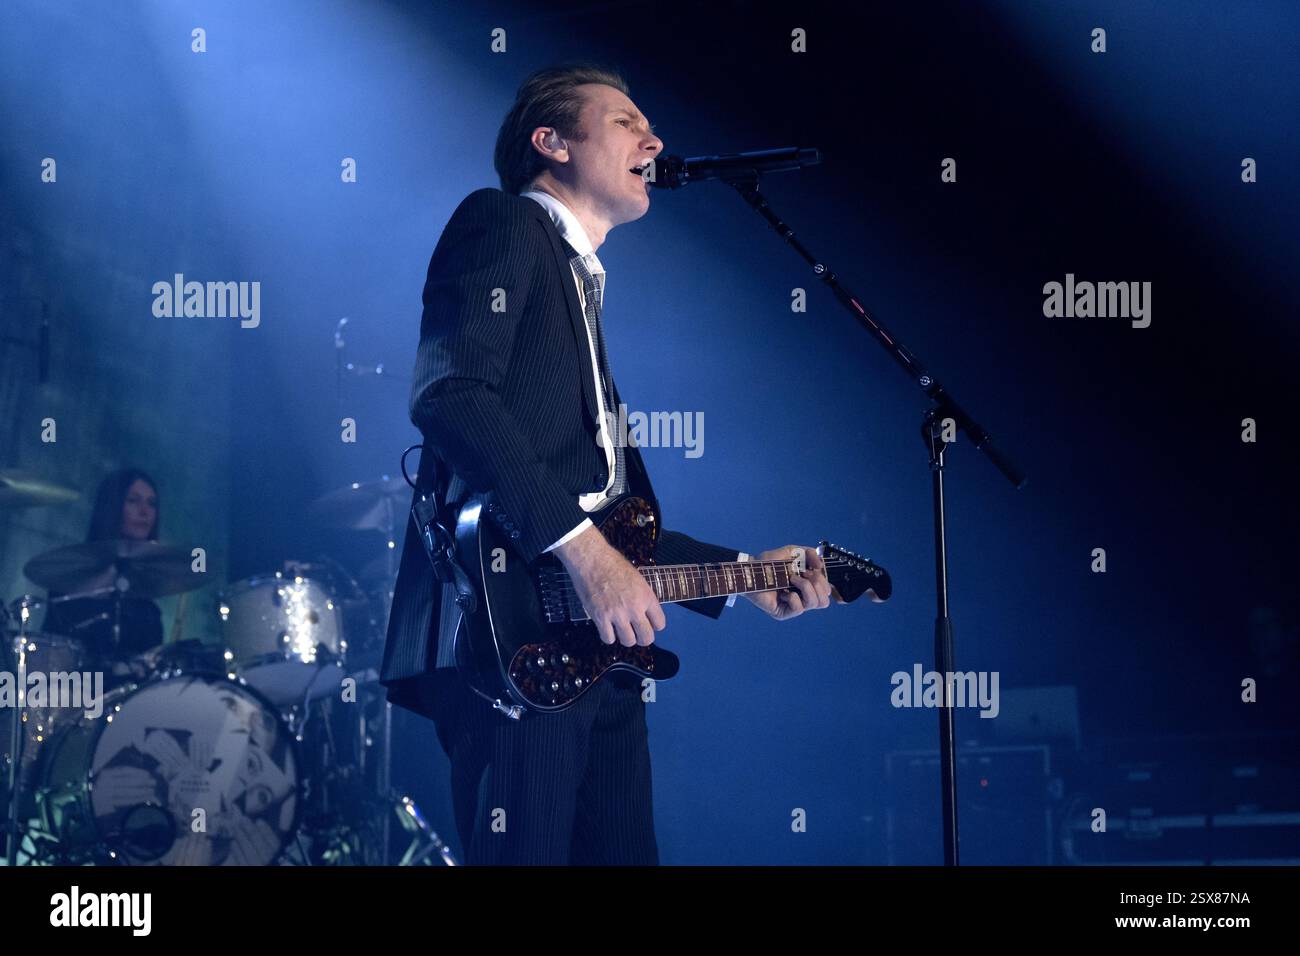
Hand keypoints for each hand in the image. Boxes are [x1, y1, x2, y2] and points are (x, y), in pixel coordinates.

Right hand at [554, 525, 665, 646]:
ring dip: (626, 638)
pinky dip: (608, 636)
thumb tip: (645, 612)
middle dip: (643, 638)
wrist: (592, 560)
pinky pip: (608, 639)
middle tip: (637, 633)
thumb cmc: (614, 564)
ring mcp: (617, 615)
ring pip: (628, 641)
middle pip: (646, 638)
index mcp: (647, 596)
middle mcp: (635, 608)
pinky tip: (607, 628)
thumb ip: (643, 597)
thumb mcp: (637, 578)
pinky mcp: (600, 618)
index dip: (655, 625)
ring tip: (621, 630)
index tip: (648, 623)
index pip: (660, 623)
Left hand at [743, 545, 833, 620]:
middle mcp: (802, 597)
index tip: (811, 569)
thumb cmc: (768, 563)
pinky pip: (799, 609)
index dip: (824, 579)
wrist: (749, 571)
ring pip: (816, 603)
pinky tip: (783, 592)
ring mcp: (793, 606)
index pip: (827, 590)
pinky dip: (793, 597)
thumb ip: (809, 553)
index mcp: (806, 586)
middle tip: (802, 573)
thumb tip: (821, 566)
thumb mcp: (791, 551)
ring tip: (792, 579)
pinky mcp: (784, 613)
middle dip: (817, 582)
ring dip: (806, 587)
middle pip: (825, 599)